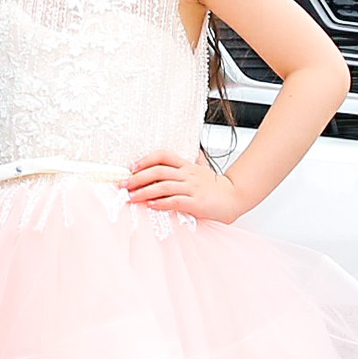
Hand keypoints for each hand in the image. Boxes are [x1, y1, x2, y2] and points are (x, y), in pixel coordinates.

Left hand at [127, 151, 245, 222]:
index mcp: (186, 166)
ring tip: (131, 197)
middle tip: (123, 184)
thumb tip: (193, 153)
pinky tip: (150, 205)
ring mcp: (191, 188)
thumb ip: (193, 162)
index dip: (145, 160)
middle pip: (158, 171)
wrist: (234, 197)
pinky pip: (174, 201)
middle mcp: (187, 175)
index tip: (131, 168)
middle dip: (137, 177)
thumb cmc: (216, 186)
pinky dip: (160, 203)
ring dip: (144, 192)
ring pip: (163, 186)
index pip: (163, 156)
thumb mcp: (202, 169)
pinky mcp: (195, 202)